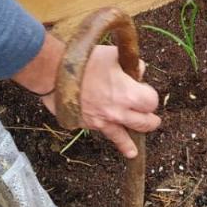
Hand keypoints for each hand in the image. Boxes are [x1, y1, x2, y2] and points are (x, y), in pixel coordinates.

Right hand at [45, 45, 160, 157]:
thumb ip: (130, 64)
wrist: (54, 73)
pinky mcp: (88, 125)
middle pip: (145, 123)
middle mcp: (119, 112)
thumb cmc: (84, 61)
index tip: (144, 91)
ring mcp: (103, 121)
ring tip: (134, 151)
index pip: (152, 101)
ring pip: (124, 137)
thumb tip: (139, 72)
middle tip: (150, 118)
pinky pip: (104, 135)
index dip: (150, 96)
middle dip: (150, 119)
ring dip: (132, 141)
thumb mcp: (113, 55)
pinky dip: (112, 141)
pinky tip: (119, 150)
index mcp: (128, 93)